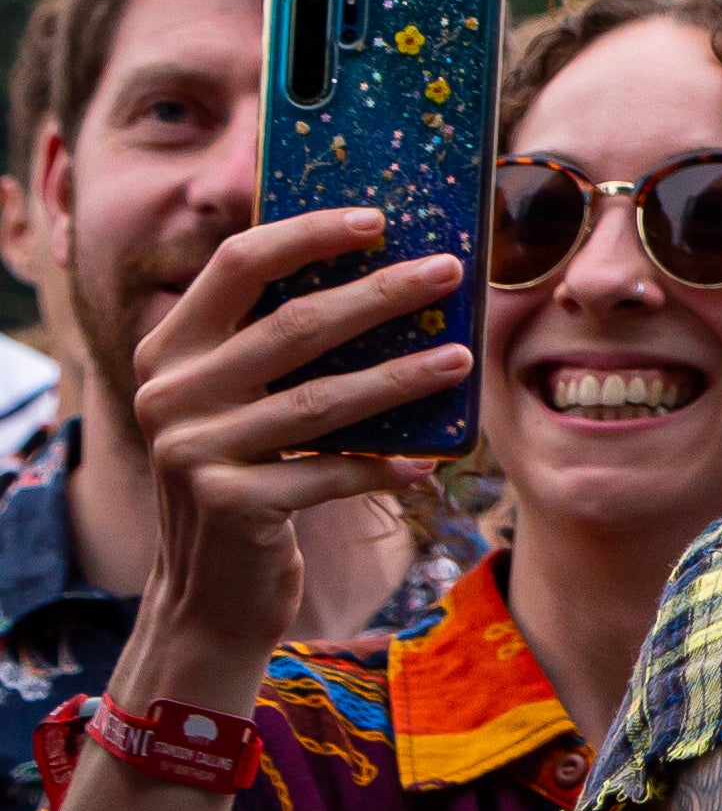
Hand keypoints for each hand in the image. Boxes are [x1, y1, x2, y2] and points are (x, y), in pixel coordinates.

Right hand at [119, 206, 464, 677]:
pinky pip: (331, 474)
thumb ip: (277, 352)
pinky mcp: (229, 505)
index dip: (306, 234)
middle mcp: (169, 394)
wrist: (209, 593)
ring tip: (462, 358)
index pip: (235, 266)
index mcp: (170, 352)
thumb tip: (385, 276)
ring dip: (402, 377)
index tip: (377, 217)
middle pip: (293, 325)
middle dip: (380, 293)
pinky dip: (385, 466)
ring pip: (323, 400)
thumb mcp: (242, 407)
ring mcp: (192, 451)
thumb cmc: (247, 480)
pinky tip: (429, 461)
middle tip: (449, 270)